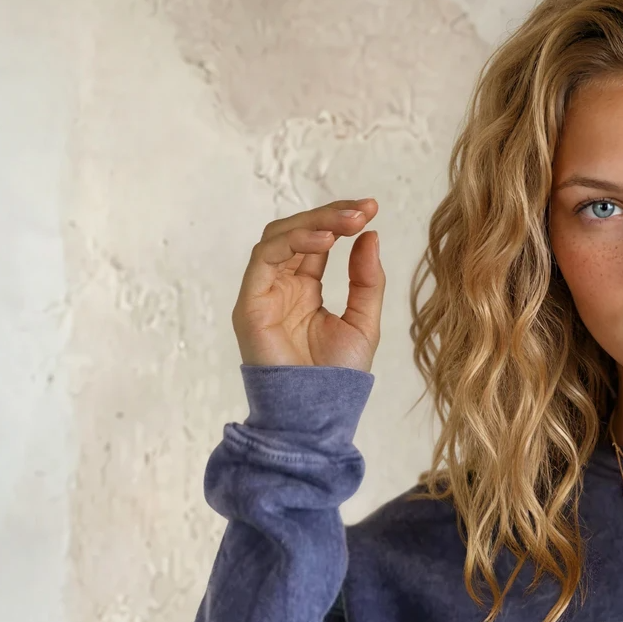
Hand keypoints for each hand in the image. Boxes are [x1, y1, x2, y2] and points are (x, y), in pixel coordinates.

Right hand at [232, 198, 384, 369]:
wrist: (317, 413)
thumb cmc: (338, 376)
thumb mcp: (364, 321)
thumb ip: (366, 280)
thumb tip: (369, 235)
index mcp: (305, 289)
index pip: (318, 241)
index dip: (341, 220)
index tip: (371, 208)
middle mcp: (282, 285)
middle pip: (298, 232)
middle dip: (331, 215)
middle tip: (363, 209)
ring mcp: (264, 292)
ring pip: (280, 237)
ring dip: (315, 223)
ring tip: (348, 222)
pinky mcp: (251, 302)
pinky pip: (266, 257)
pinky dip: (294, 242)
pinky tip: (326, 241)